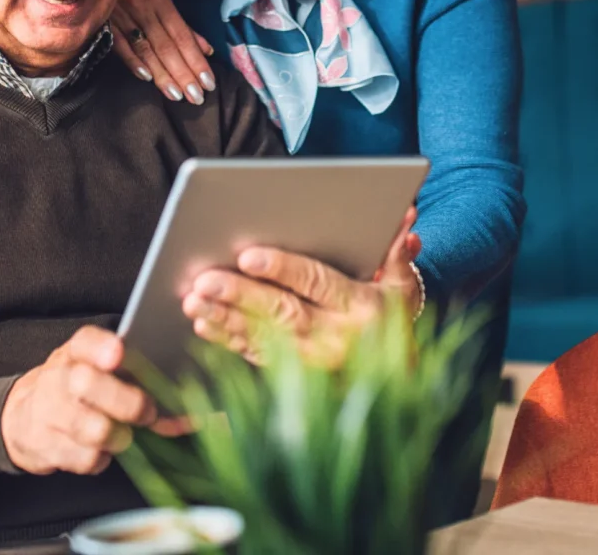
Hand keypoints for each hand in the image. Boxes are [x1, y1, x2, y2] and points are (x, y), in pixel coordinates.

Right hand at [0, 326, 158, 475]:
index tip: (118, 354)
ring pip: (90, 428)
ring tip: (123, 435)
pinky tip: (98, 449)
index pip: (84, 342)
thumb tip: (187, 418)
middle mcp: (58, 377)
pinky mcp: (44, 446)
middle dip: (125, 401)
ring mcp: (48, 412)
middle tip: (147, 413)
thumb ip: (136, 384)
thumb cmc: (76, 390)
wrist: (22, 415)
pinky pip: (84, 458)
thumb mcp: (96, 373)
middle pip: (87, 384)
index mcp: (74, 352)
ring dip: (117, 437)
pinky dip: (99, 459)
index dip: (101, 347)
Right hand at [111, 0, 215, 104]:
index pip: (182, 36)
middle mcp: (143, 6)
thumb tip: (208, 51)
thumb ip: (183, 30)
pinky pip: (120, 45)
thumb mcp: (160, 8)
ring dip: (162, 74)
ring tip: (176, 95)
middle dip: (183, 73)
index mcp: (160, 1)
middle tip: (196, 97)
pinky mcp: (103, 23)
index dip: (196, 61)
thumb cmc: (134, 1)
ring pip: (146, 49)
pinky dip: (133, 61)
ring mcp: (122, 14)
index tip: (208, 84)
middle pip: (167, 45)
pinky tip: (146, 78)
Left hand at [182, 207, 422, 367]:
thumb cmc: (392, 318)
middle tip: (204, 279)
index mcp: (361, 309)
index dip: (283, 269)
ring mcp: (310, 362)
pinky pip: (253, 357)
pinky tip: (202, 323)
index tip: (248, 255)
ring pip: (261, 338)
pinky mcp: (291, 376)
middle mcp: (334, 339)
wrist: (399, 383)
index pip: (317, 283)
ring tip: (192, 300)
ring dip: (223, 319)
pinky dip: (226, 340)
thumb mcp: (403, 286)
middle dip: (240, 295)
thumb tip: (404, 213)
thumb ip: (396, 252)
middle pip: (281, 312)